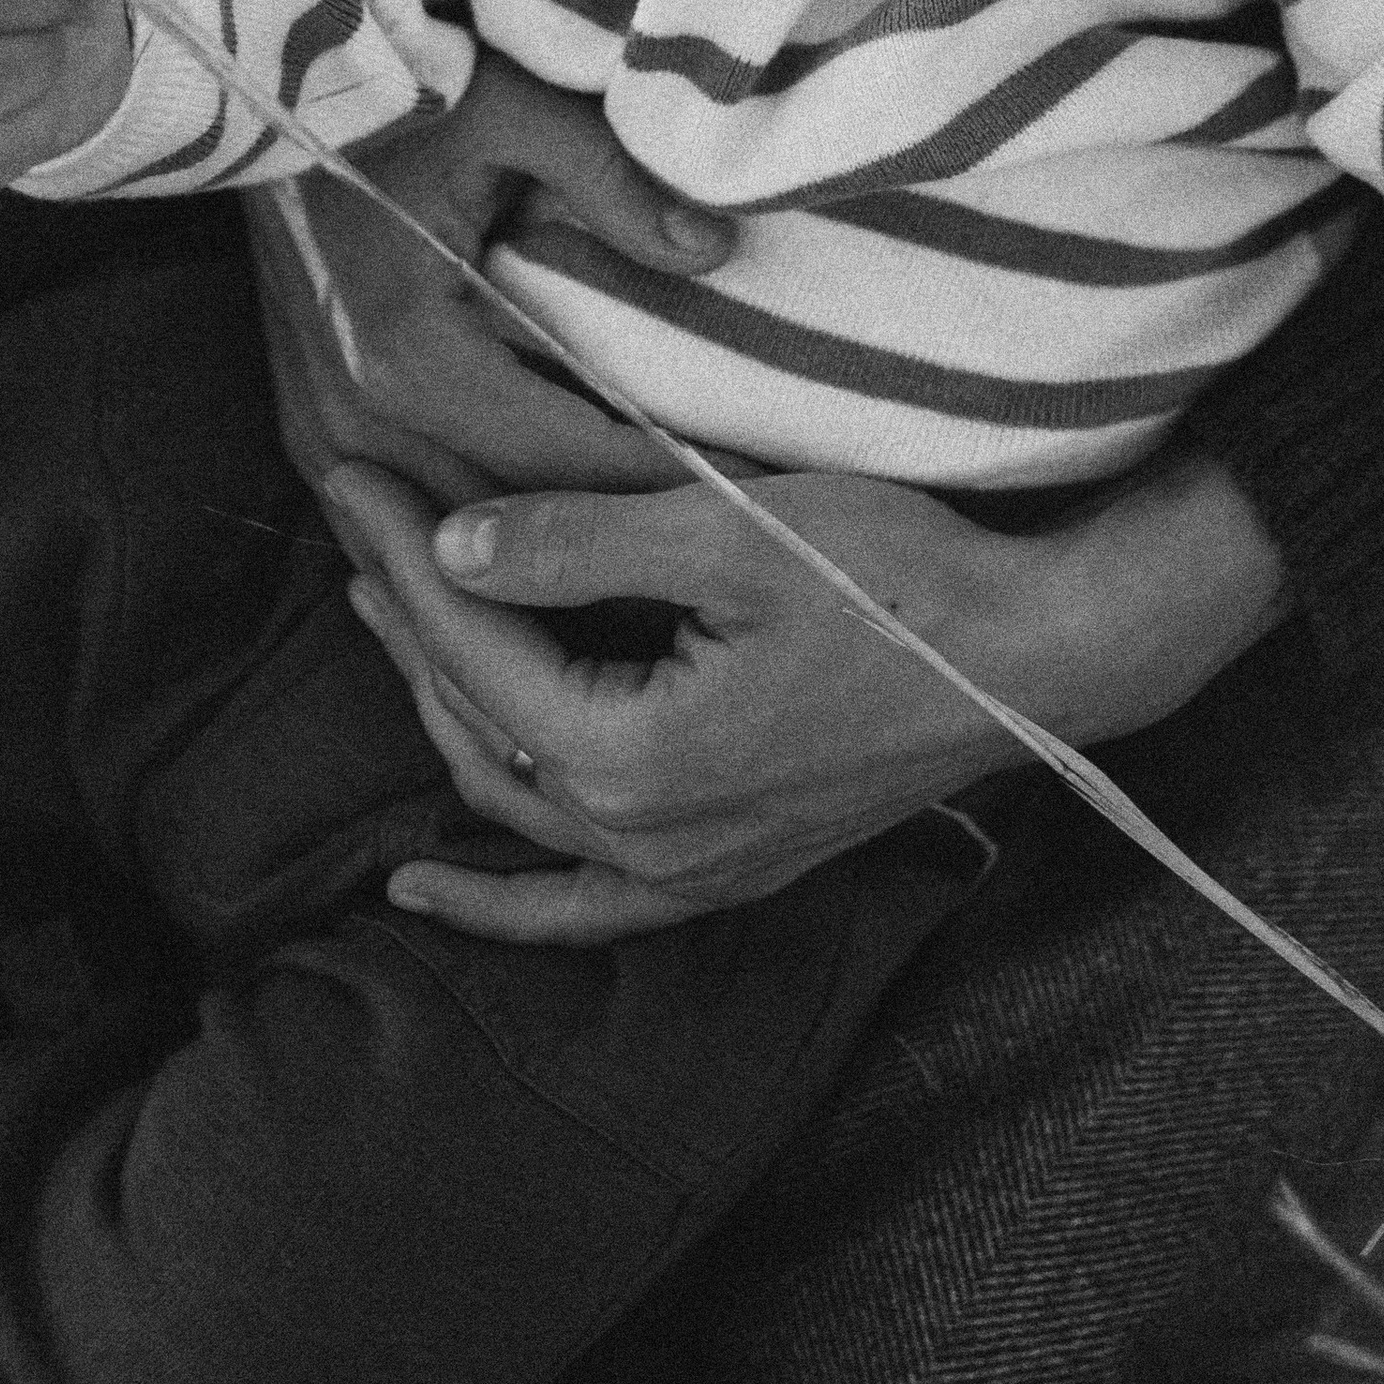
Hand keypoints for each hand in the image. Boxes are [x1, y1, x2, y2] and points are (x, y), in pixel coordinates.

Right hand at [249, 53, 735, 518]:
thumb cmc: (397, 90)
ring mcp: (321, 428)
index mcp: (411, 352)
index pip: (566, 454)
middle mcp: (358, 414)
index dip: (665, 484)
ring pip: (450, 533)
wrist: (261, 87)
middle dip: (613, 542)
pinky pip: (398, 516)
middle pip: (509, 518)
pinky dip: (469, 539)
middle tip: (717, 553)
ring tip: (646, 569)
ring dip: (540, 556)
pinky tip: (540, 554)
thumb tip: (712, 250)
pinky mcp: (306, 423)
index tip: (752, 504)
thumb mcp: (512, 108)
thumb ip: (612, 182)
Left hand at [326, 445, 1288, 940]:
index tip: (347, 476)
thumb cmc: (901, 576)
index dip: (398, 554)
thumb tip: (447, 549)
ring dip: (438, 707)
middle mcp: (642, 838)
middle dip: (401, 613)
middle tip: (352, 515)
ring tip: (380, 615)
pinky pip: (579, 906)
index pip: (472, 643)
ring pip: (513, 794)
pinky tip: (426, 889)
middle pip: (477, 716)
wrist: (1037, 655)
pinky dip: (500, 900)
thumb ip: (580, 545)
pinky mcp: (726, 869)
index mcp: (632, 755)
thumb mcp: (733, 531)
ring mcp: (685, 869)